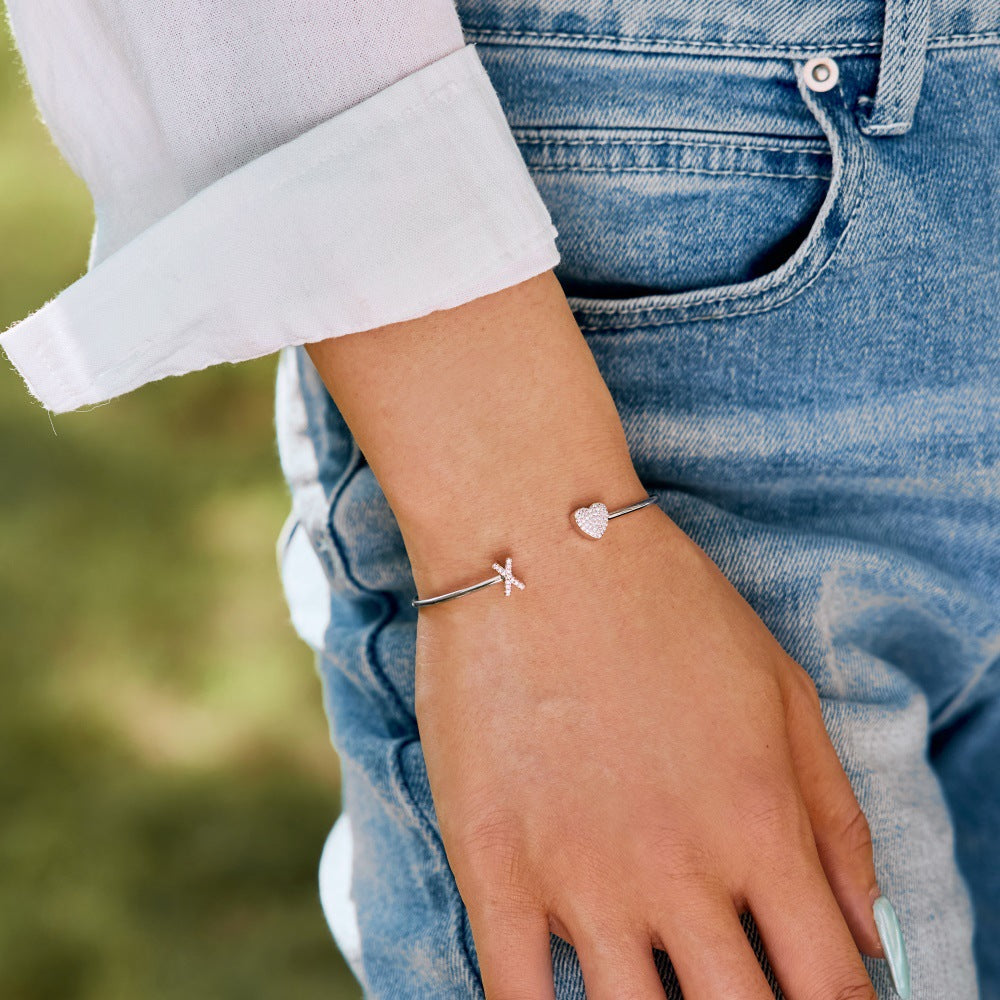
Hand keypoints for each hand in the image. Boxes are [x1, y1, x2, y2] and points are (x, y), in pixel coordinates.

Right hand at [413, 505, 884, 999]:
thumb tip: (873, 938)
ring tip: (652, 990)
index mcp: (759, 826)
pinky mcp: (493, 867)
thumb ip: (835, 818)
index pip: (830, 989)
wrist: (536, 540)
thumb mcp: (779, 689)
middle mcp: (679, 871)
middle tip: (730, 992)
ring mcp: (580, 877)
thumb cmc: (665, 601)